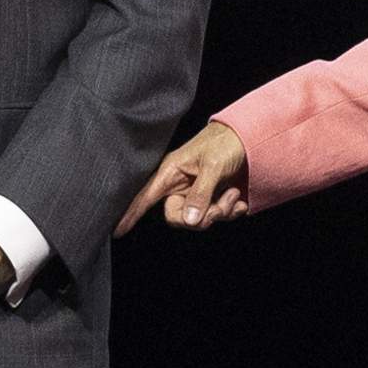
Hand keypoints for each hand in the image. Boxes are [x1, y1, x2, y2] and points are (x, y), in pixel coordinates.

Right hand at [116, 121, 248, 234]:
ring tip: (232, 193)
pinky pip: (216, 217)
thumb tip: (189, 220)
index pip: (145, 197)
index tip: (117, 231)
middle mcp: (180, 185)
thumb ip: (200, 194)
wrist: (250, 136)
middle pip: (178, 218)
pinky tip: (238, 200)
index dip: (131, 214)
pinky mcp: (211, 199)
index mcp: (171, 172)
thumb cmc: (226, 142)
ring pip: (199, 220)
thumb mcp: (213, 166)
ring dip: (221, 211)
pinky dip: (230, 211)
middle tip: (220, 206)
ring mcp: (196, 194)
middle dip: (202, 218)